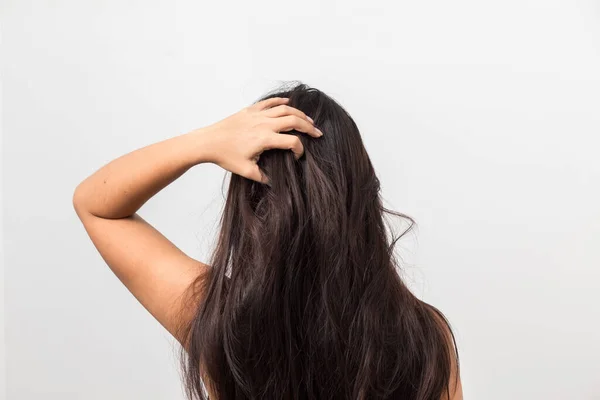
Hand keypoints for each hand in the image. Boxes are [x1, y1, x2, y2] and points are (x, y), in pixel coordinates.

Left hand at [198, 97, 322, 182]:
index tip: (298, 156)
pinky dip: (282, 101)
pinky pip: (270, 102)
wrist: (207, 142)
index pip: (292, 141)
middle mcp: (263, 124)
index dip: (300, 149)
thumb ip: (263, 177)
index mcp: (264, 139)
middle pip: (294, 120)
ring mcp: (257, 115)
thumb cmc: (225, 156)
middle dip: (309, 127)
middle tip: (318, 132)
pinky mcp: (250, 110)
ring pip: (285, 108)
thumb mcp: (246, 171)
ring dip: (299, 114)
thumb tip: (275, 182)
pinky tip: (290, 103)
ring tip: (309, 120)